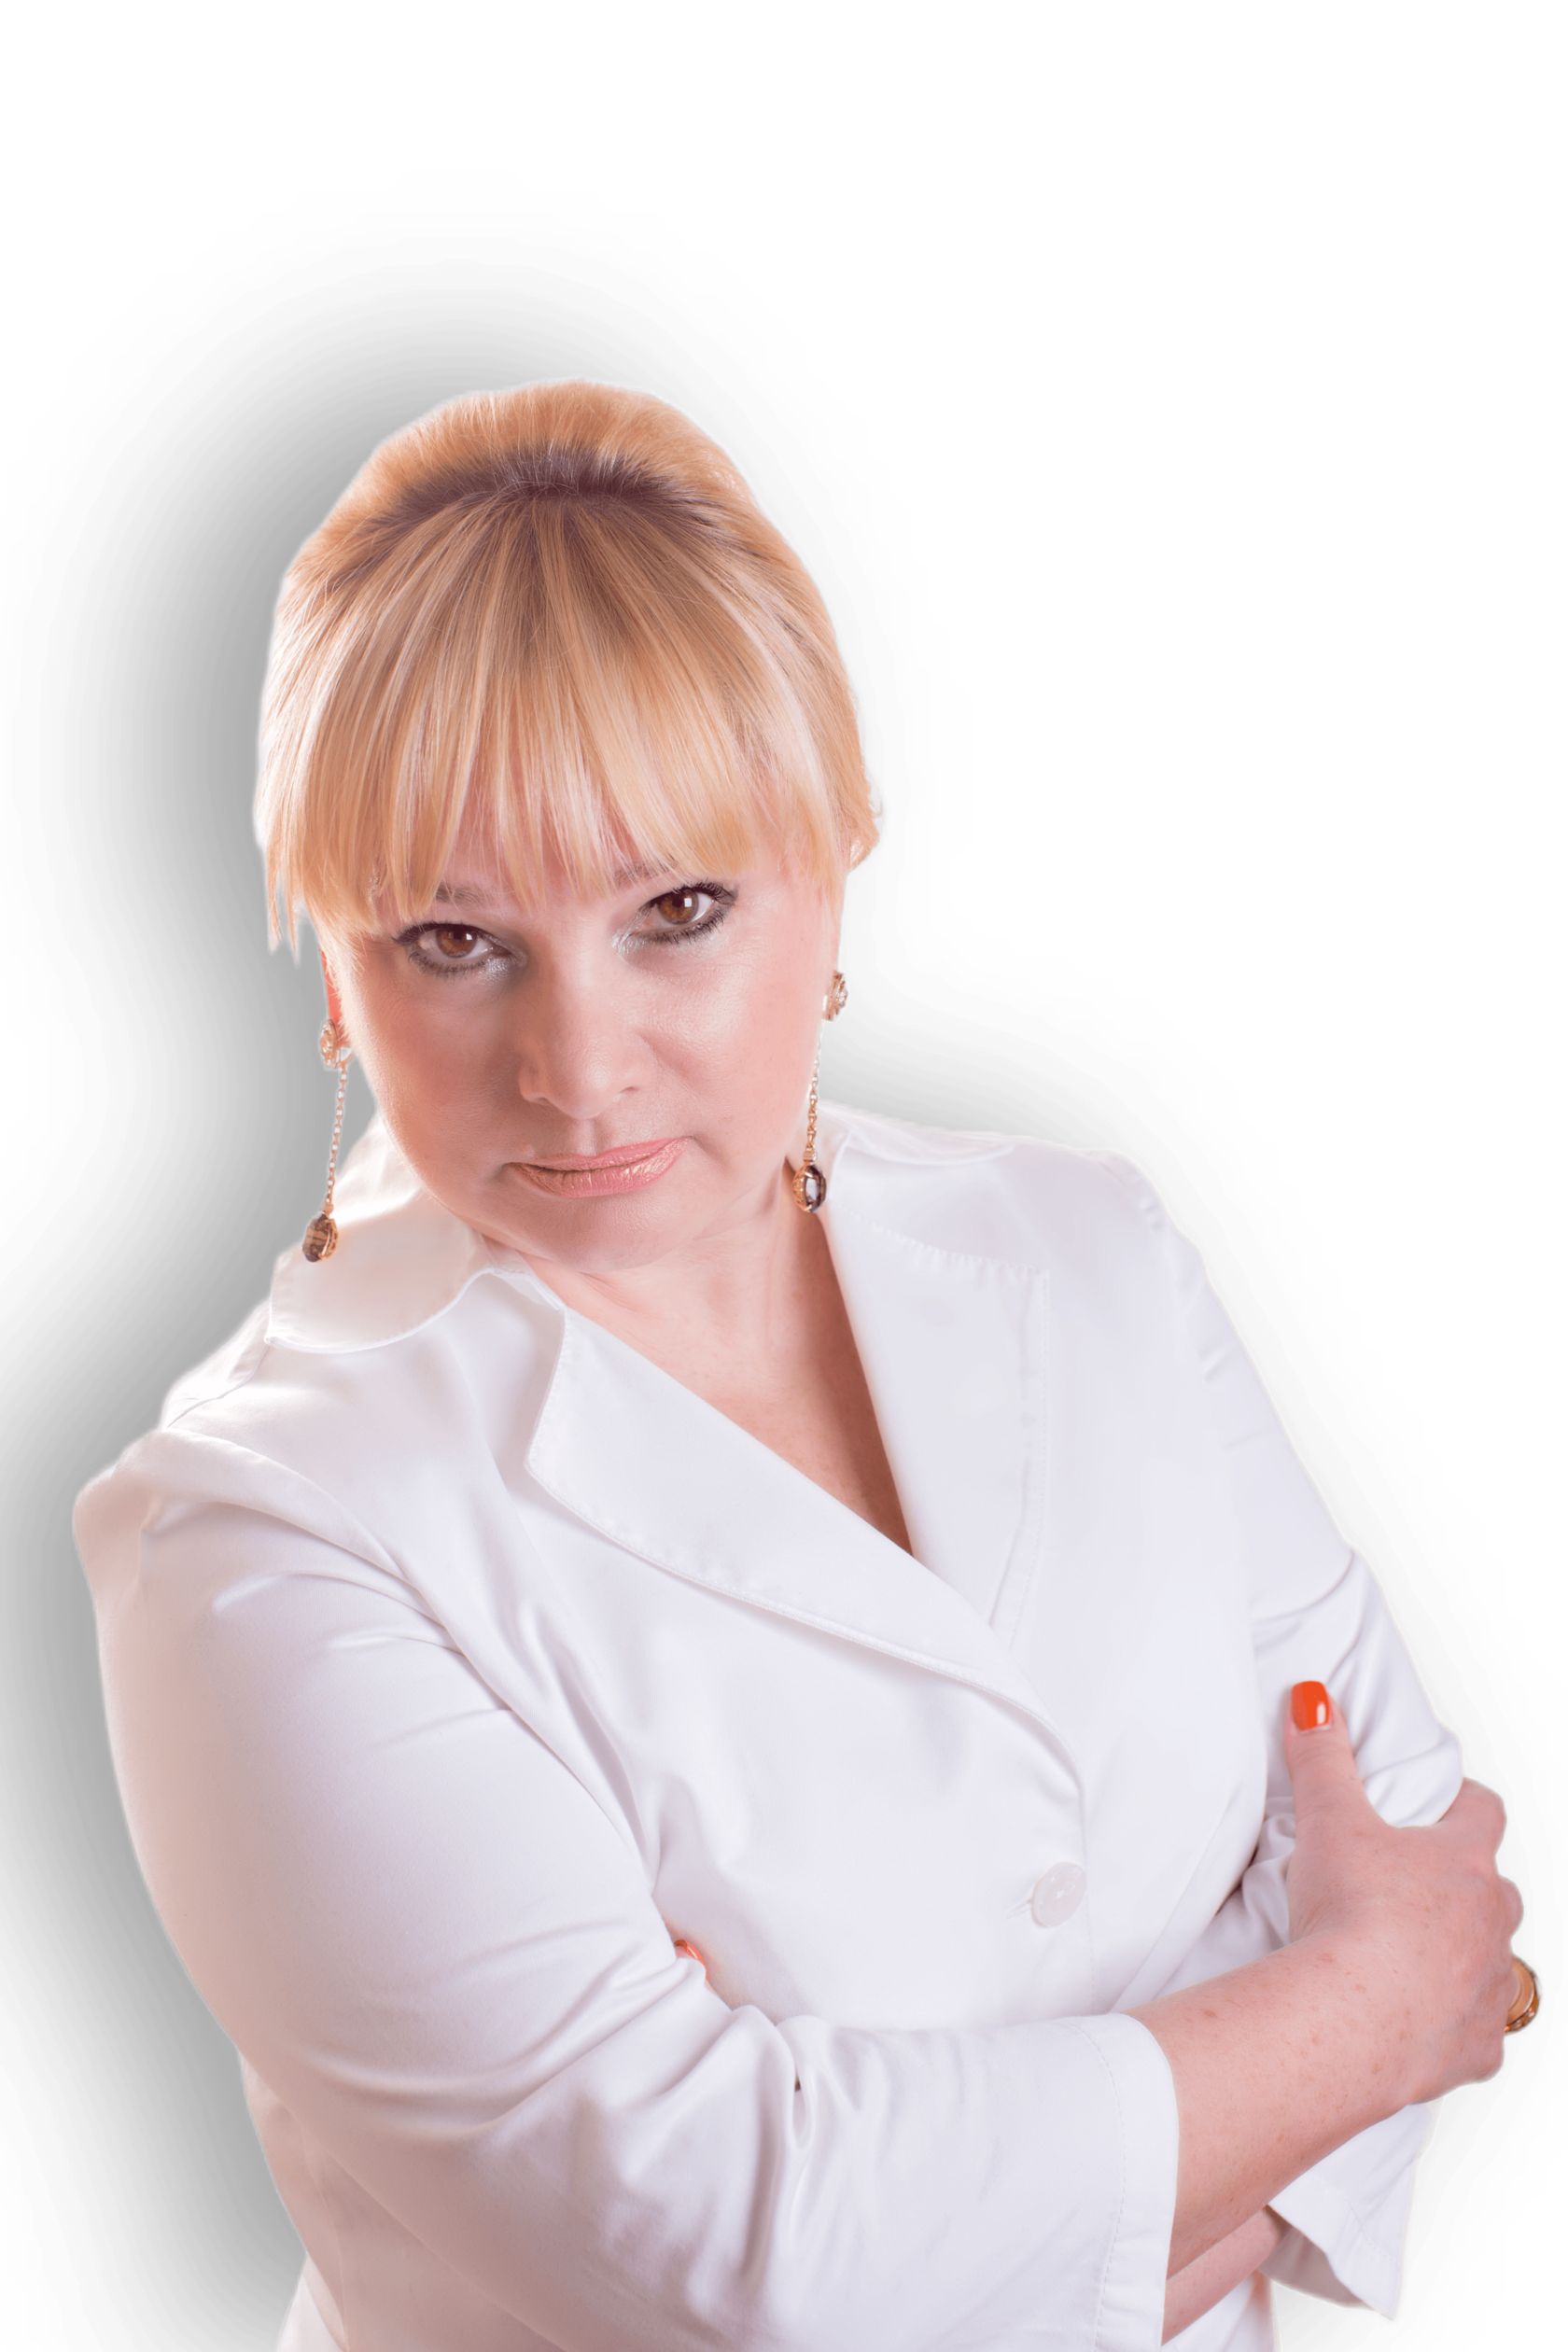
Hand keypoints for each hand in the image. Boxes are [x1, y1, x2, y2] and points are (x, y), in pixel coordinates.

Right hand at [1282, 1683, 1524, 2106]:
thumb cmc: (1349, 1913)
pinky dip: (1457, 2029)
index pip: (1484, 1812)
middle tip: (1413, 1888)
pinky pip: (1480, 2035)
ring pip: (1497, 1965)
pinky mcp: (1477, 2049)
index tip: (1438, 1801)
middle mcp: (1493, 1923)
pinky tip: (1423, 2028)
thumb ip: (1323, 1757)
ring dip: (1466, 1959)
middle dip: (1465, 1888)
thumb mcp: (1328, 1820)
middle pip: (1497, 1891)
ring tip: (1417, 1961)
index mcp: (1465, 1862)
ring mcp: (1491, 1989)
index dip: (1462, 1802)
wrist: (1353, 2022)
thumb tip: (1313, 1699)